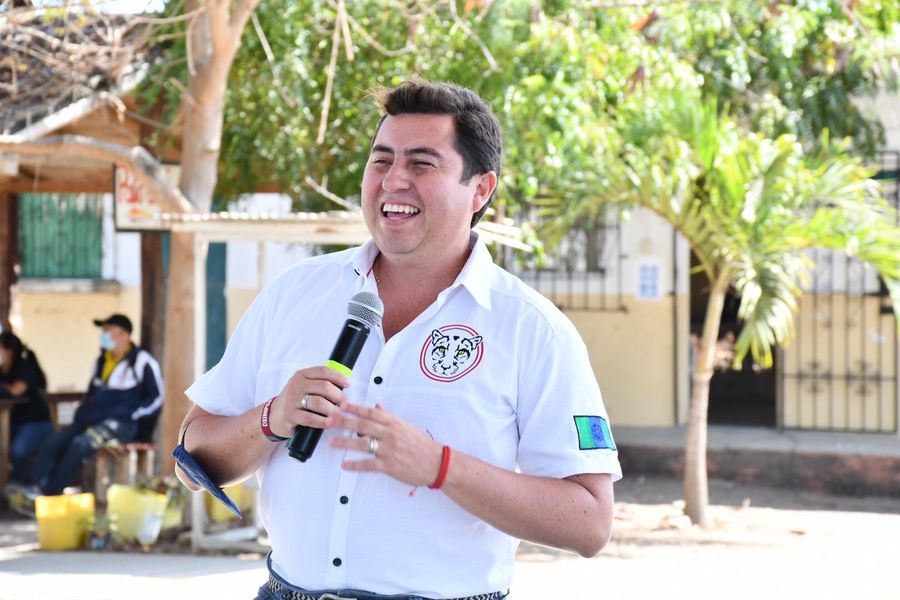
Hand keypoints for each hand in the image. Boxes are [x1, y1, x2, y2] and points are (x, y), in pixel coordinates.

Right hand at [267, 366, 349, 438]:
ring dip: (332, 410)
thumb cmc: (294, 401)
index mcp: (302, 375)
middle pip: (324, 387)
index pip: (323, 371)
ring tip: (338, 414)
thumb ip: (320, 383)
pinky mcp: (290, 415)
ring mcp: (292, 400)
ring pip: (319, 403)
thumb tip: (344, 385)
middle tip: (345, 404)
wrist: (273, 416)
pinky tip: (329, 423)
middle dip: (338, 396)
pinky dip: (323, 421)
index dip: (338, 377)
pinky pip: (311, 418)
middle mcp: (296, 385)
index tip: (348, 384)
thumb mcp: (304, 386)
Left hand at [326, 402, 442, 487]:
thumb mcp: (406, 426)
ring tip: (332, 442)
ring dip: (345, 442)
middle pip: (362, 425)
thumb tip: (377, 407)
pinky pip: (369, 464)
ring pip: (363, 443)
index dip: (354, 408)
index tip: (341, 405)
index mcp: (393, 423)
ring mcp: (389, 449)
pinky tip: (344, 464)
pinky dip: (355, 464)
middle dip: (343, 421)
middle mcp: (390, 434)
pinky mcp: (389, 465)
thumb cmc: (422, 445)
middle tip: (328, 419)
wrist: (437, 463)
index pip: (370, 412)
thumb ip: (389, 417)